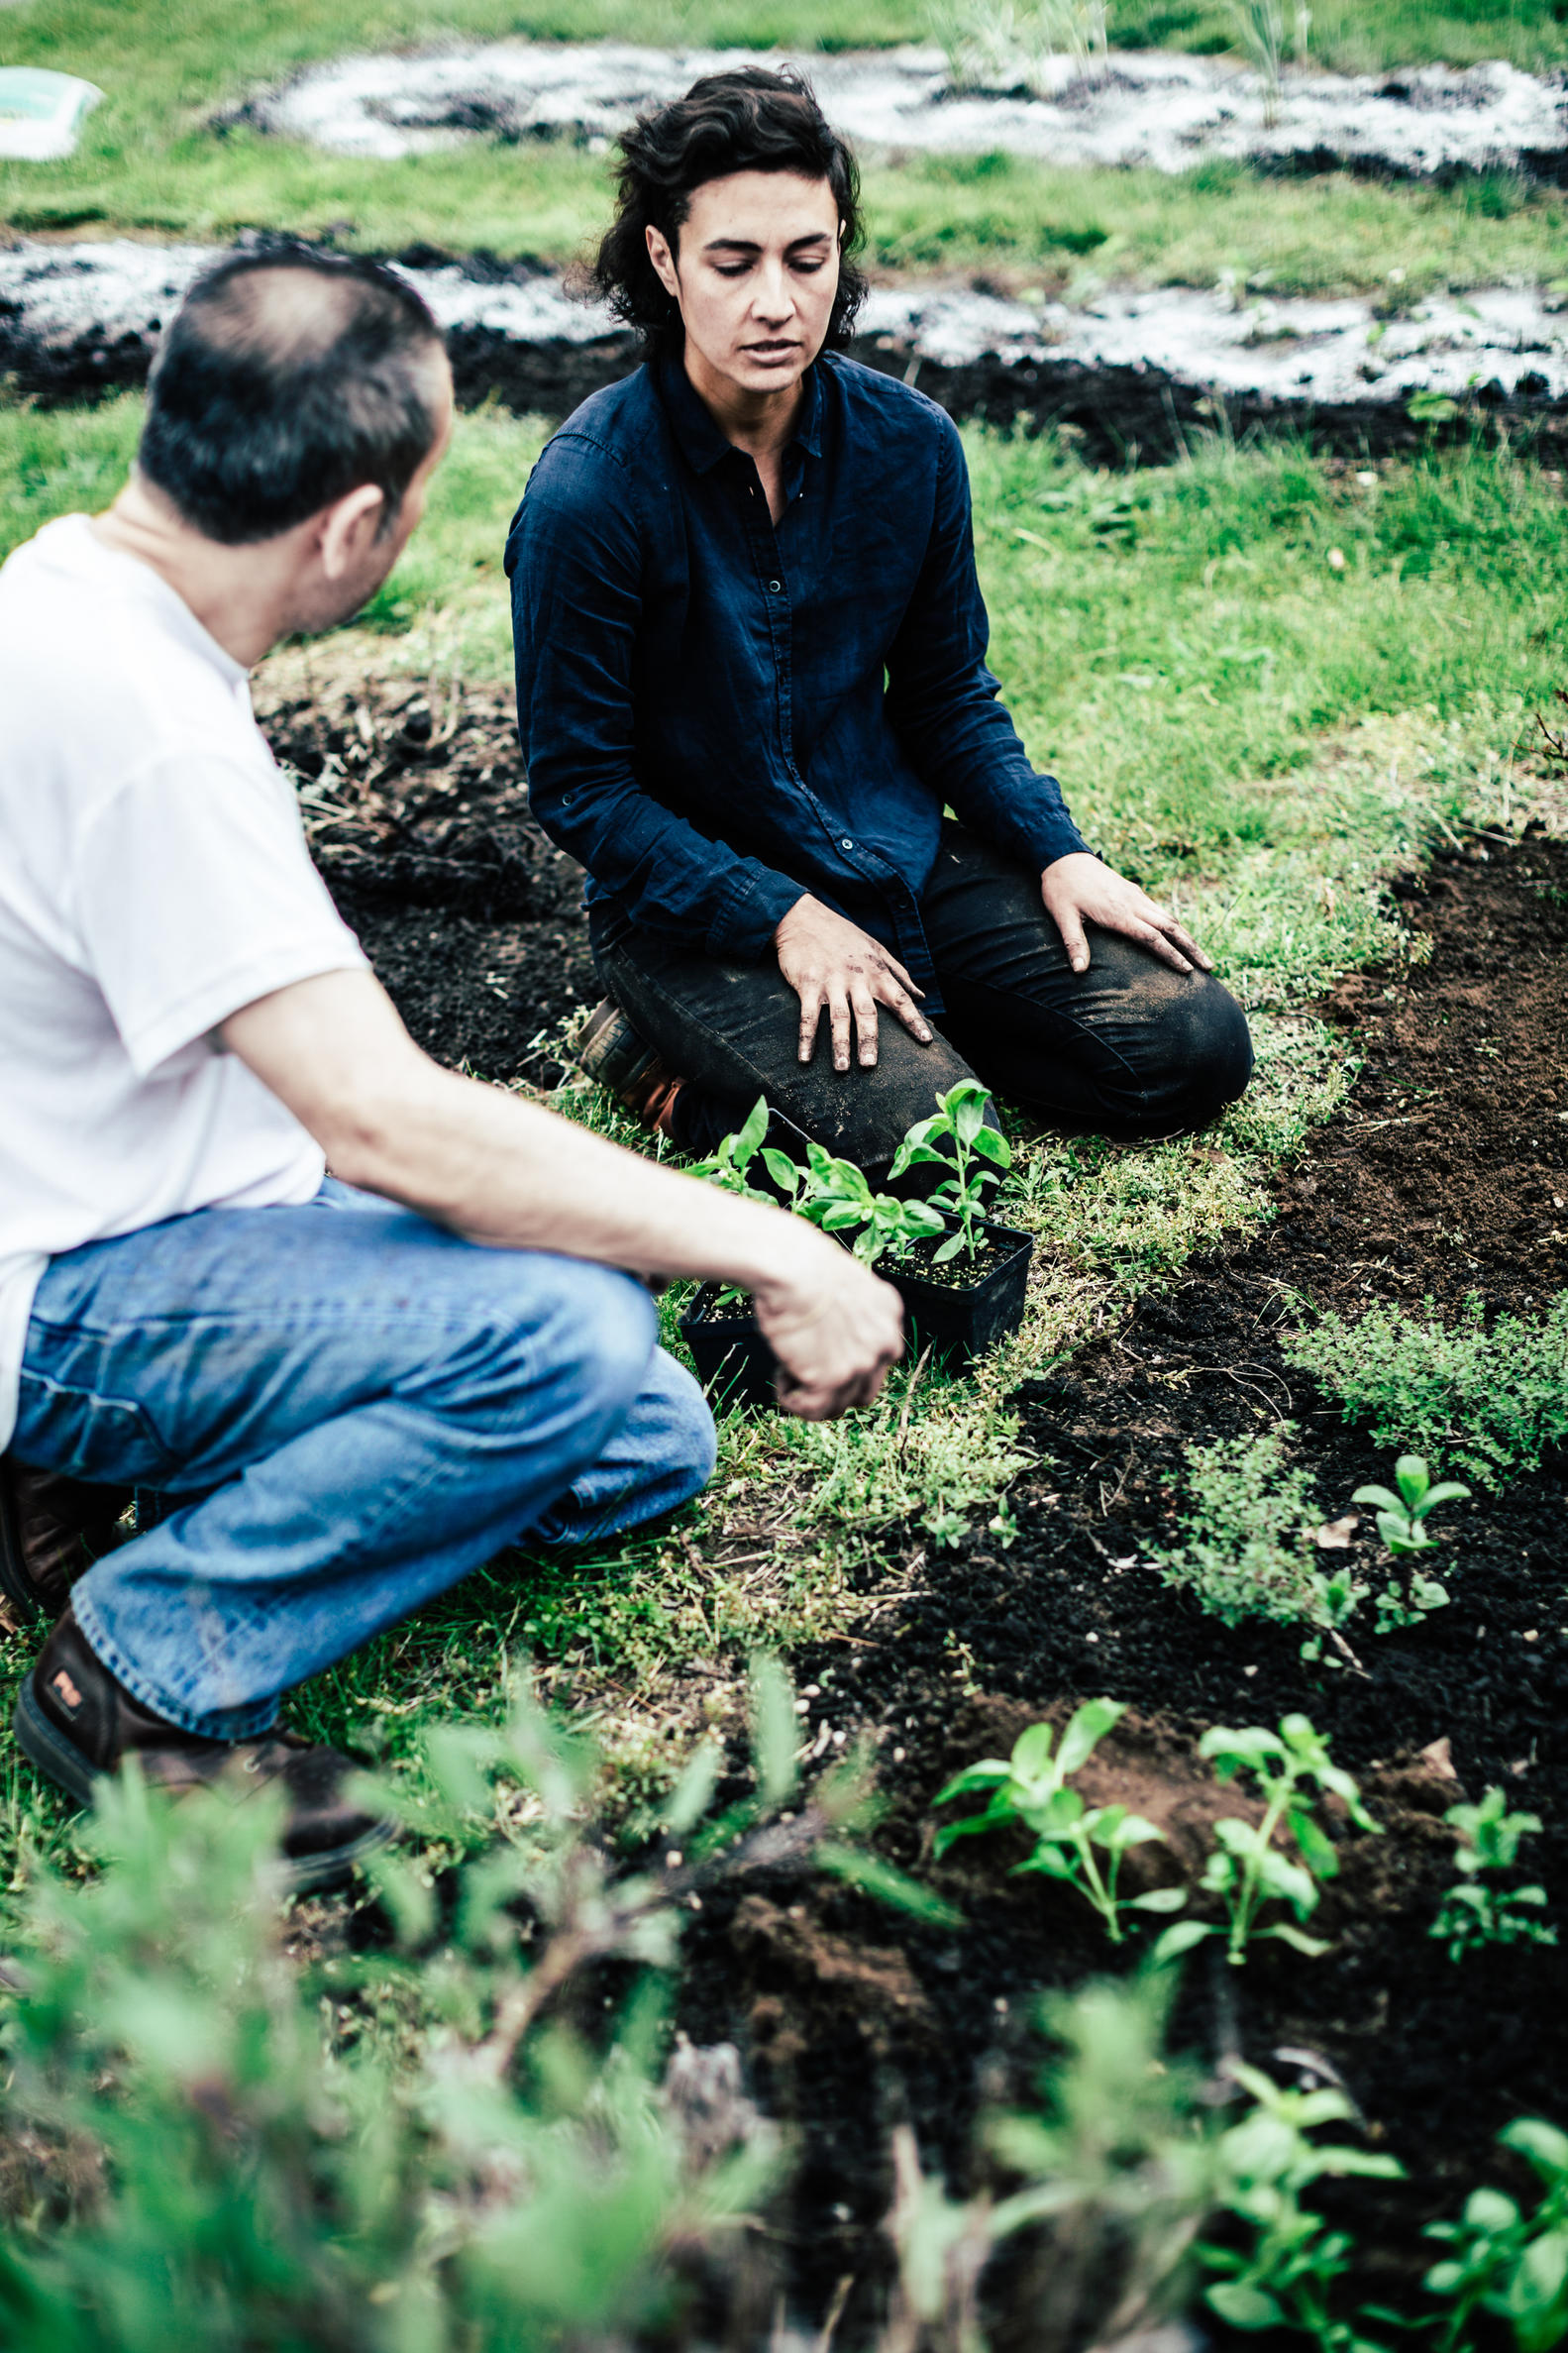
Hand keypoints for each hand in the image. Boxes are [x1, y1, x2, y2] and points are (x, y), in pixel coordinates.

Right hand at [751, 1228, 904, 1419]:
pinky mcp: (835, 1379)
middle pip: (865, 1389)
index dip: (846, 1363)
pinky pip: (814, 1409)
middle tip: (804, 1373)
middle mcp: (886, 1342)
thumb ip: (846, 1313)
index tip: (818, 1353)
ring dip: (810, 1393)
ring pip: (839, 1405)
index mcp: (889, 1313)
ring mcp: (863, 1364)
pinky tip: (781, 1378)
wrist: (792, 1266)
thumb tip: (827, 1336)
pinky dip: (793, 1400)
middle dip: (835, 1388)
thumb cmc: (801, 1265)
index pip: (877, 1357)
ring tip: (786, 1369)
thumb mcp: (840, 1284)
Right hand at [774, 895, 932, 1071]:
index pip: (900, 999)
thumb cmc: (844, 936)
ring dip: (840, 1044)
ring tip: (842, 1069)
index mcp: (876, 971)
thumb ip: (899, 973)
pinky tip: (805, 1058)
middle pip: (866, 1014)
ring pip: (838, 1017)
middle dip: (870, 1040)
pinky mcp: (808, 984)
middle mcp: (856, 978)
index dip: (914, 1020)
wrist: (805, 919)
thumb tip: (921, 996)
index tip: (926, 1041)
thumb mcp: (876, 949)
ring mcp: (831, 982)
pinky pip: (808, 1015)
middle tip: (871, 1066)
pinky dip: (807, 1037)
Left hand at [1041, 851, 1211, 976]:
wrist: (1063, 856)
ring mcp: (1136, 896)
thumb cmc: (1061, 888)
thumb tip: (1078, 971)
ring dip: (1186, 936)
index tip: (1187, 970)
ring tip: (1200, 955)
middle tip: (1209, 966)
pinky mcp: (1133, 891)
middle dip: (1191, 948)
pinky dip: (1174, 924)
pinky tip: (1178, 934)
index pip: (1152, 937)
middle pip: (1170, 928)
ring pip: (1169, 917)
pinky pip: (1160, 910)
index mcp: (1119, 912)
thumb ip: (1074, 943)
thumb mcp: (1063, 916)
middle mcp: (1133, 903)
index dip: (1171, 955)